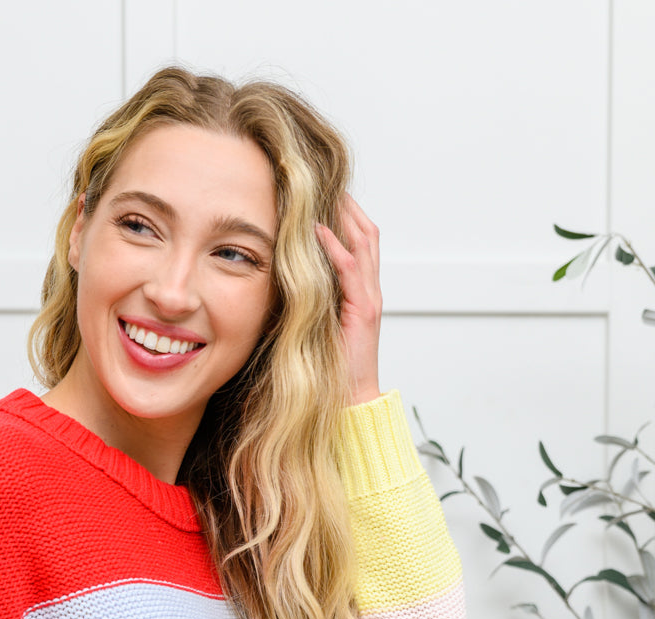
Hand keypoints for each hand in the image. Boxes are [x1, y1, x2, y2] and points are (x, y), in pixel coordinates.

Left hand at [315, 193, 382, 405]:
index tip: (326, 196)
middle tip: (328, 184)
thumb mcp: (318, 324)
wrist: (351, 399)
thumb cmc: (332, 367)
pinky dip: (337, 247)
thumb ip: (311, 300)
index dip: (346, 216)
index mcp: (361, 292)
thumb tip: (285, 283)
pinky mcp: (363, 311)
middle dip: (349, 206)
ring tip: (326, 195)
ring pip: (363, 244)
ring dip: (345, 217)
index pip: (359, 242)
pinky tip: (321, 230)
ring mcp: (370, 299)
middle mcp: (370, 290)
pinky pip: (351, 270)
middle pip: (366, 234)